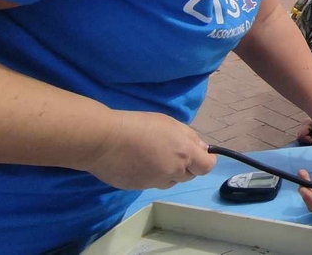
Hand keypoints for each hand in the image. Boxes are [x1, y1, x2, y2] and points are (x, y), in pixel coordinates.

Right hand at [80, 110, 215, 189]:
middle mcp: (172, 172)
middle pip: (188, 175)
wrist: (104, 140)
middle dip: (185, 166)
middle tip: (170, 151)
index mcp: (184, 154)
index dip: (205, 161)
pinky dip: (149, 175)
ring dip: (167, 172)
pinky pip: (151, 183)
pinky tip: (137, 162)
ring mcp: (154, 183)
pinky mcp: (138, 189)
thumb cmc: (139, 125)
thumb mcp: (170, 123)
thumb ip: (190, 137)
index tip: (199, 154)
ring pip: (169, 181)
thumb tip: (203, 148)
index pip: (206, 167)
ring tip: (151, 157)